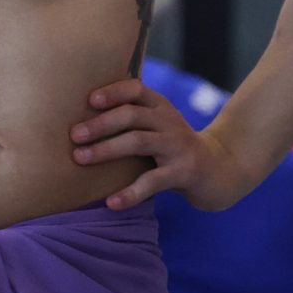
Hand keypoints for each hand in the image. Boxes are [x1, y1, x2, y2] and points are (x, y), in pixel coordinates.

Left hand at [70, 79, 253, 211]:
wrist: (219, 171)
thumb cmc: (174, 149)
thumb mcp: (157, 128)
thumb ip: (131, 122)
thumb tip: (80, 124)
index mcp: (160, 107)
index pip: (136, 89)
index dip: (113, 91)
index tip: (89, 100)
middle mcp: (169, 121)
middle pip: (131, 114)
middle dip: (100, 123)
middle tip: (74, 135)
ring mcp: (177, 146)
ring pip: (138, 141)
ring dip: (106, 149)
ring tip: (80, 159)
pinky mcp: (183, 172)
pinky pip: (152, 181)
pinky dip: (130, 193)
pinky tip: (111, 203)